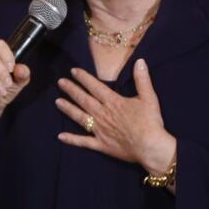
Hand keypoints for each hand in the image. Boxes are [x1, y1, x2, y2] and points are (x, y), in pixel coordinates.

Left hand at [55, 58, 175, 174]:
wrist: (151, 146)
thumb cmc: (150, 122)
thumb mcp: (149, 98)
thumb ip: (142, 79)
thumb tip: (140, 61)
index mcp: (113, 102)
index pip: (95, 86)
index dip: (83, 78)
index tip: (73, 71)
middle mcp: (102, 114)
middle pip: (83, 100)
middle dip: (71, 90)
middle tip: (60, 83)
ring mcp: (100, 130)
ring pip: (80, 117)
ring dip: (68, 109)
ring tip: (57, 102)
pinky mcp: (101, 144)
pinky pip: (83, 142)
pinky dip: (72, 139)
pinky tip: (60, 137)